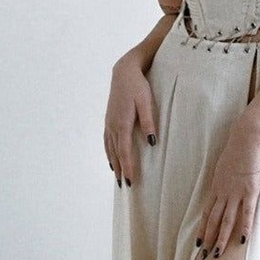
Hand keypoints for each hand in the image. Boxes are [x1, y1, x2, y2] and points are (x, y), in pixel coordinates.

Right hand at [104, 52, 156, 186]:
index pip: (124, 152)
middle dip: (120, 170)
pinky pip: (107, 141)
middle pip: (116, 154)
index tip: (131, 181)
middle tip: (125, 186)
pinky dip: (109, 153)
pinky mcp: (108, 120)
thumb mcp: (146, 102)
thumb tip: (152, 142)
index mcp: (122, 124)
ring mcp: (109, 123)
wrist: (123, 72)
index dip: (128, 167)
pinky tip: (111, 159)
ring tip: (118, 178)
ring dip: (114, 164)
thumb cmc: (137, 86)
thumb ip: (149, 122)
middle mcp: (112, 126)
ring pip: (110, 149)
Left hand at [198, 119, 259, 255]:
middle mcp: (223, 193)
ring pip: (226, 221)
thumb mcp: (224, 166)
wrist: (245, 138)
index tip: (199, 242)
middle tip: (204, 256)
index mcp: (216, 187)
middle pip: (213, 220)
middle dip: (208, 239)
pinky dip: (244, 227)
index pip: (207, 213)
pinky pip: (246, 213)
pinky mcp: (250, 191)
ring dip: (221, 238)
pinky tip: (242, 240)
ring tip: (217, 254)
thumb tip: (224, 187)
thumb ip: (224, 179)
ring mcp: (236, 193)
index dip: (202, 229)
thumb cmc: (236, 149)